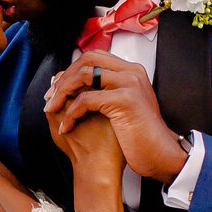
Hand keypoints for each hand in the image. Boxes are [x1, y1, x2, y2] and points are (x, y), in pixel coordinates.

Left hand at [46, 52, 187, 183]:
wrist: (160, 154)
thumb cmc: (140, 136)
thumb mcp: (120, 106)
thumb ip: (102, 91)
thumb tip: (67, 83)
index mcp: (131, 71)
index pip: (93, 57)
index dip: (71, 70)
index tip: (57, 88)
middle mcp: (132, 72)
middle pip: (86, 60)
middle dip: (64, 77)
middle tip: (51, 97)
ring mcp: (130, 83)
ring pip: (83, 76)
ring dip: (63, 93)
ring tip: (53, 109)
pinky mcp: (125, 100)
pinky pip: (86, 100)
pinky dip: (71, 114)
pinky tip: (67, 127)